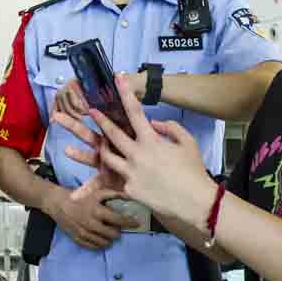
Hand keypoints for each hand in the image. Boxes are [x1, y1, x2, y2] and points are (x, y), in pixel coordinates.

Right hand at [36, 172, 134, 250]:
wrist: (59, 204)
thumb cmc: (80, 197)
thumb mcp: (96, 193)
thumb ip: (113, 194)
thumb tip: (129, 196)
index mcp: (96, 211)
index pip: (118, 219)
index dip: (129, 222)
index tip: (137, 223)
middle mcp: (91, 223)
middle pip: (112, 234)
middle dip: (118, 232)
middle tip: (119, 229)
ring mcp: (84, 233)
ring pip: (104, 242)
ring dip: (110, 239)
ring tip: (111, 235)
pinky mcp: (78, 239)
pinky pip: (93, 246)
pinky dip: (100, 245)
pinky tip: (102, 240)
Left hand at [52, 79, 218, 227]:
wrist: (195, 202)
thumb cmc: (194, 170)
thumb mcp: (187, 142)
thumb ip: (170, 128)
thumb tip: (154, 124)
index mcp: (152, 141)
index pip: (136, 112)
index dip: (126, 94)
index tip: (118, 78)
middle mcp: (137, 155)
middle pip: (112, 134)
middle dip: (100, 120)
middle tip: (90, 110)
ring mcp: (130, 173)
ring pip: (106, 158)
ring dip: (97, 150)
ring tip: (86, 147)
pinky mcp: (129, 189)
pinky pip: (118, 181)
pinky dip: (114, 181)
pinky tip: (98, 190)